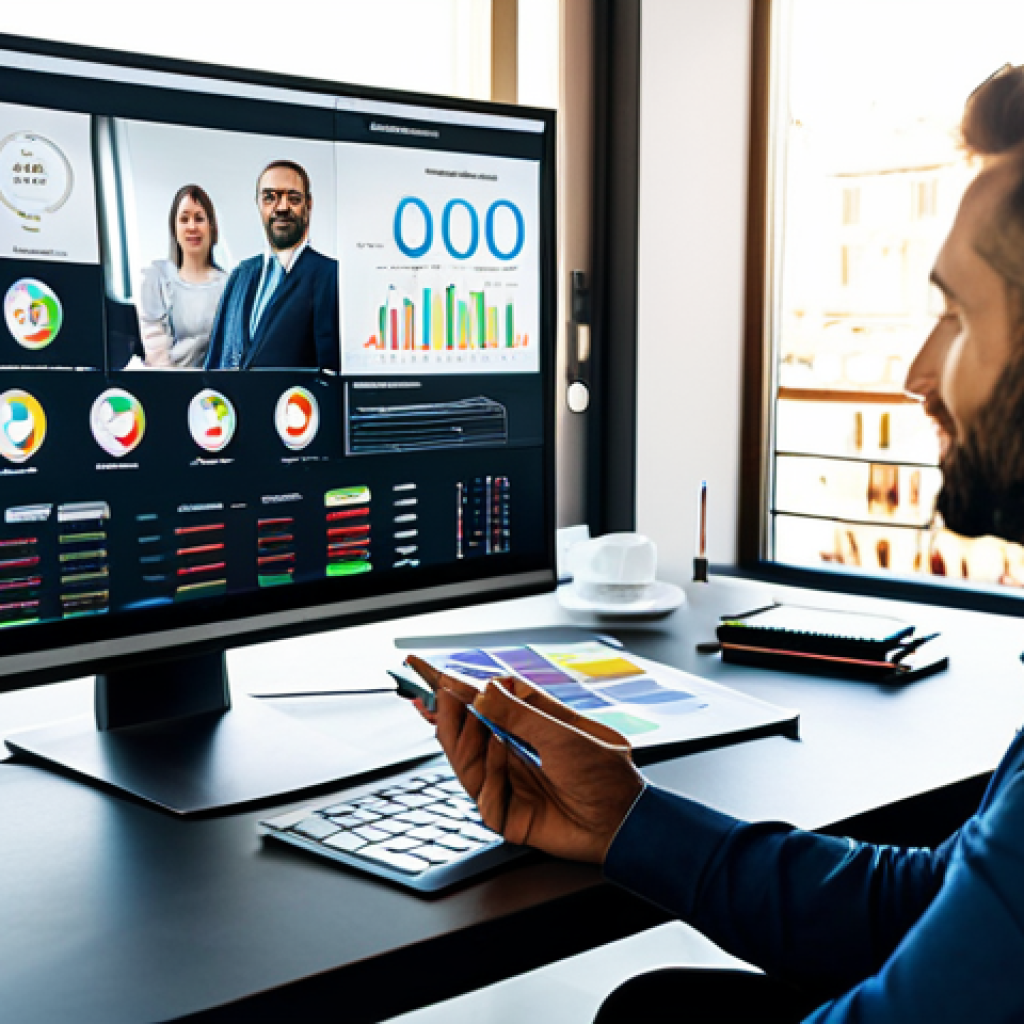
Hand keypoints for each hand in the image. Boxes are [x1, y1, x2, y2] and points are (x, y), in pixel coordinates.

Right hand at [432, 673, 644, 863]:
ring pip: (466, 762)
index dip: (450, 686)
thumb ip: (518, 716)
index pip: (480, 700)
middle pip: (464, 731)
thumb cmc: (605, 774)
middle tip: (442, 698)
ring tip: (473, 724)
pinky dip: (490, 777)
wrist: (624, 822)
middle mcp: (513, 749)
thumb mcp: (563, 735)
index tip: (418, 667)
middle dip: (449, 714)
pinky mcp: (507, 813)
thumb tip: (483, 691)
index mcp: (527, 722)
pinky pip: (483, 796)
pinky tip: (503, 761)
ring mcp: (508, 781)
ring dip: (465, 742)